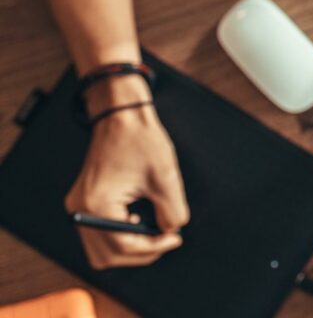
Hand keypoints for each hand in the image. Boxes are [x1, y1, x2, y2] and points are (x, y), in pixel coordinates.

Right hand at [65, 77, 189, 268]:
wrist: (121, 116)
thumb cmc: (142, 140)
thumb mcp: (166, 177)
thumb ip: (172, 211)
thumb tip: (171, 232)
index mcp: (97, 204)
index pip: (123, 246)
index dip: (153, 248)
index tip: (175, 238)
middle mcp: (80, 209)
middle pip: (107, 255)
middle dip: (140, 252)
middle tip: (167, 238)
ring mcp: (77, 207)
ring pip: (100, 249)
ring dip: (128, 248)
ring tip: (153, 231)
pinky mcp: (82, 202)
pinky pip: (97, 234)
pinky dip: (118, 236)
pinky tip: (138, 221)